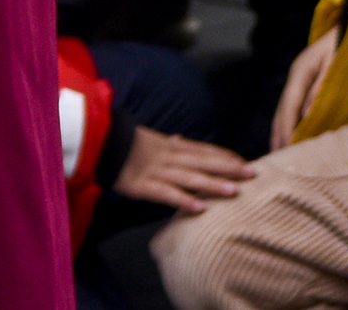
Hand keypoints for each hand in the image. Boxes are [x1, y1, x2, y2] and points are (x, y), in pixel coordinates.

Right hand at [112, 126, 255, 212]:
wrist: (94, 142)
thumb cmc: (120, 142)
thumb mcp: (145, 139)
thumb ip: (165, 142)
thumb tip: (180, 139)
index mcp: (167, 146)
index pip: (201, 149)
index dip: (222, 155)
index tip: (243, 161)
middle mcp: (166, 157)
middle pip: (202, 162)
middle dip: (227, 168)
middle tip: (252, 173)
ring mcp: (155, 171)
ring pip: (189, 178)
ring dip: (212, 185)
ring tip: (234, 191)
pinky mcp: (142, 186)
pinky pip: (165, 194)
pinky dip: (183, 201)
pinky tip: (200, 208)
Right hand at [270, 27, 339, 152]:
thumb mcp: (337, 62)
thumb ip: (323, 86)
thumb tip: (309, 114)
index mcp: (301, 71)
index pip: (289, 105)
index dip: (286, 128)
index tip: (285, 149)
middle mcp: (296, 76)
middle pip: (282, 108)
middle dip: (278, 132)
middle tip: (276, 158)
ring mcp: (300, 78)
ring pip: (285, 108)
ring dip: (281, 129)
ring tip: (279, 151)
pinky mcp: (307, 81)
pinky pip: (294, 106)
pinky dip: (290, 121)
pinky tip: (290, 133)